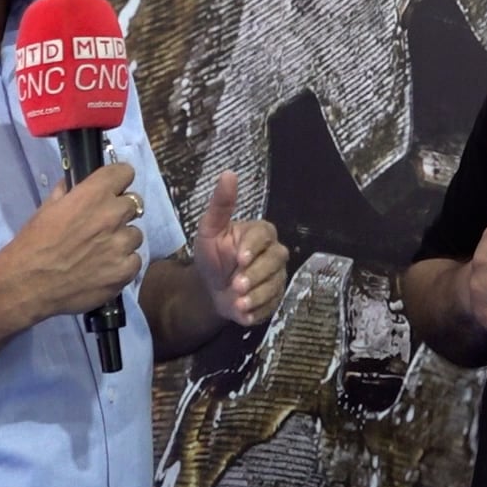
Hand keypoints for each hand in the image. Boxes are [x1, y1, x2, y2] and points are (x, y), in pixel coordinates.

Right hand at [0, 162, 144, 323]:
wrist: (26, 284)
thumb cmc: (33, 244)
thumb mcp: (46, 209)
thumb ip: (67, 192)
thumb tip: (76, 185)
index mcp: (93, 195)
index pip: (124, 172)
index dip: (118, 180)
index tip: (113, 188)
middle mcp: (113, 216)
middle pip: (134, 203)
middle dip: (120, 210)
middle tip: (103, 225)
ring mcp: (121, 245)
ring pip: (135, 234)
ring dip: (122, 239)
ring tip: (102, 252)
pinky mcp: (124, 271)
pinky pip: (135, 260)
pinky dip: (123, 264)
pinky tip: (105, 269)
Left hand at [192, 170, 289, 325]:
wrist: (210, 289)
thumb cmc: (212, 256)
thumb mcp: (210, 230)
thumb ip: (220, 204)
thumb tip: (229, 173)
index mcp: (260, 232)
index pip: (264, 235)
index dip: (253, 247)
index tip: (239, 258)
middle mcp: (274, 252)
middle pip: (274, 260)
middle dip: (255, 275)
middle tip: (236, 285)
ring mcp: (277, 276)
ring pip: (275, 284)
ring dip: (256, 295)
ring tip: (237, 303)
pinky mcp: (275, 297)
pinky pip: (272, 304)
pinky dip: (257, 310)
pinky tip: (243, 313)